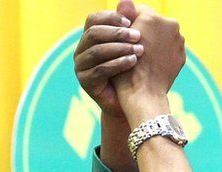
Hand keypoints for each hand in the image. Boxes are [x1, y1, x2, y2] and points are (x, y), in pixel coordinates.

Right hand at [74, 4, 143, 118]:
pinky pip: (100, 70)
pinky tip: (133, 62)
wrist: (130, 103)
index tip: (131, 22)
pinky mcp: (86, 83)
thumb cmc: (132, 72)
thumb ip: (129, 25)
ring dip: (120, 48)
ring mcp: (81, 67)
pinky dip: (118, 64)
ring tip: (140, 51)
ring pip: (97, 51)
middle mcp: (81, 51)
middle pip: (93, 33)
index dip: (111, 18)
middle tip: (138, 36)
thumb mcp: (131, 45)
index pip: (93, 19)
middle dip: (117, 33)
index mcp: (90, 38)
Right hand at [112, 3, 185, 124]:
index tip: (122, 35)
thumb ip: (126, 17)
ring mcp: (178, 41)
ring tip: (142, 55)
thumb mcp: (121, 40)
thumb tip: (125, 0)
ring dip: (153, 42)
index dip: (128, 23)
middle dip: (143, 32)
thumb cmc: (126, 67)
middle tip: (132, 45)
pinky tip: (152, 64)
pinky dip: (161, 54)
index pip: (138, 12)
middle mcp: (170, 25)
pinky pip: (169, 50)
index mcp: (152, 17)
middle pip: (153, 23)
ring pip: (162, 36)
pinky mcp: (182, 56)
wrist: (143, 94)